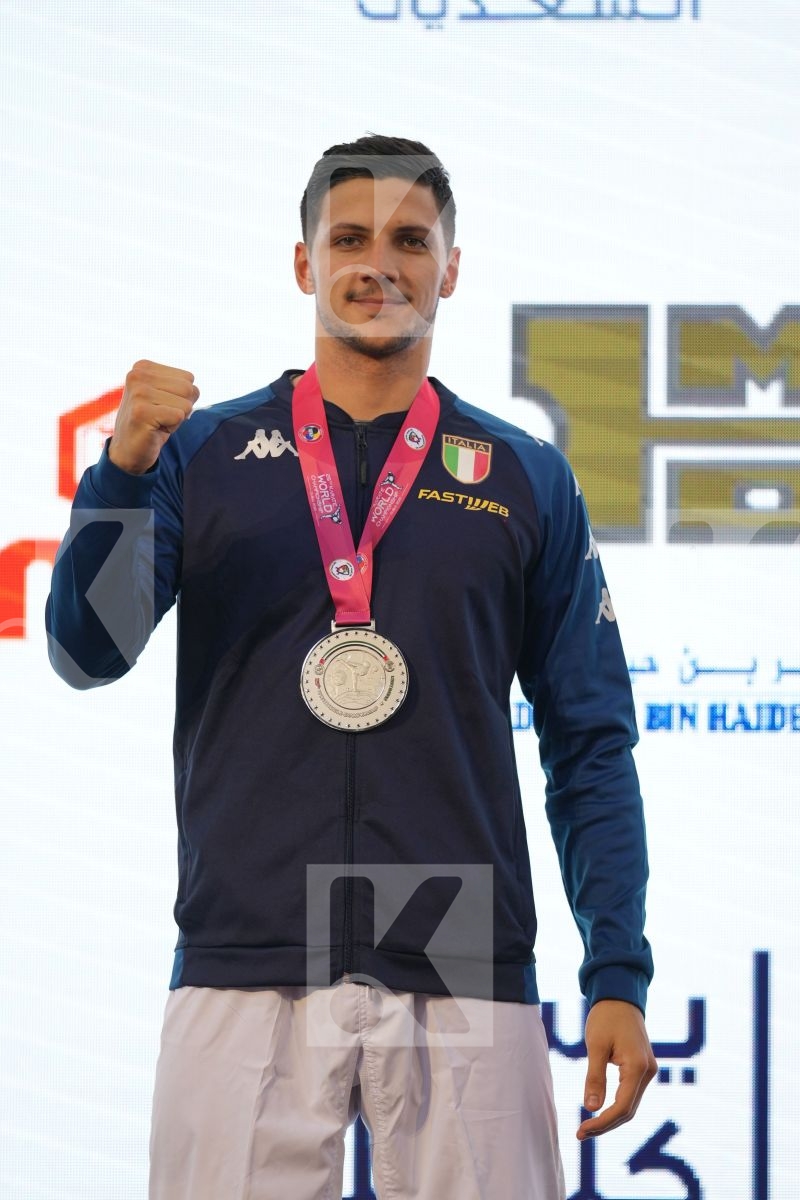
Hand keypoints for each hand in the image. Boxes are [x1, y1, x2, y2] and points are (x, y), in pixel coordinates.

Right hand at [108, 360, 199, 474]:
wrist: (128, 451)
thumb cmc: (152, 423)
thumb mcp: (165, 396)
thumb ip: (181, 385)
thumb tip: (195, 390)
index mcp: (143, 367)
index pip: (188, 378)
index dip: (182, 398)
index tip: (162, 406)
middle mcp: (137, 375)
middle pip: (189, 389)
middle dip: (181, 408)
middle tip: (161, 417)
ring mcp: (138, 393)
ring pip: (186, 404)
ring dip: (176, 419)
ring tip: (157, 422)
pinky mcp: (141, 412)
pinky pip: (179, 416)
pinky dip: (172, 428)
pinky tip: (154, 430)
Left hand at [577, 999, 656, 1139]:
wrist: (620, 997)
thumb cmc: (606, 1017)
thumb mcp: (595, 1045)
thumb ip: (594, 1077)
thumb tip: (591, 1107)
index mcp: (637, 1066)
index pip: (622, 1107)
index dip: (602, 1123)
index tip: (581, 1130)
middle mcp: (648, 1072)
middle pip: (628, 1111)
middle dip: (605, 1124)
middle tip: (581, 1133)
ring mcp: (649, 1071)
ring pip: (631, 1105)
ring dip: (611, 1118)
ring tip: (588, 1126)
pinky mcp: (644, 1068)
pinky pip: (632, 1094)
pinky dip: (617, 1106)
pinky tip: (601, 1111)